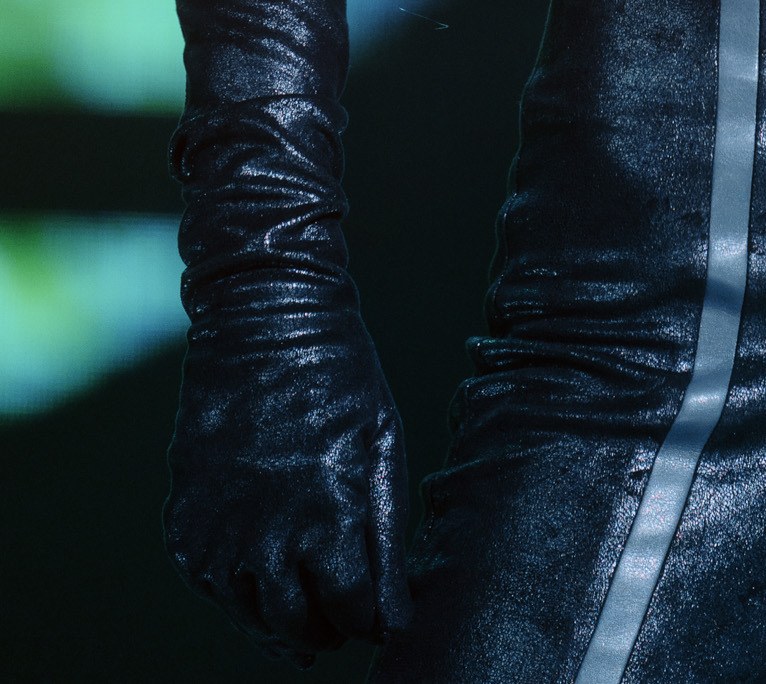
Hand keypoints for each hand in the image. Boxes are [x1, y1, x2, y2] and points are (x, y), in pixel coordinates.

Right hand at [167, 283, 409, 662]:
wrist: (262, 319)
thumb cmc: (338, 376)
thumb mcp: (382, 444)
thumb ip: (388, 539)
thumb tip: (395, 619)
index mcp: (329, 518)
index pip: (350, 612)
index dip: (365, 617)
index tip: (372, 609)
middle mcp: (268, 538)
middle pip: (298, 626)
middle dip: (323, 630)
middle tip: (337, 623)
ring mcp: (219, 534)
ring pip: (250, 616)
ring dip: (277, 622)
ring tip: (301, 614)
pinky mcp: (184, 524)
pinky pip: (210, 584)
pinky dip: (235, 590)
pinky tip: (259, 574)